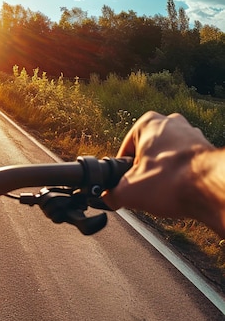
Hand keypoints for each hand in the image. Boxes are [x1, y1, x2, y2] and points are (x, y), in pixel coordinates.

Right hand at [103, 111, 224, 236]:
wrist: (212, 189)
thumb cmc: (172, 181)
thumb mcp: (127, 191)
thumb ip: (111, 193)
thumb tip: (109, 198)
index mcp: (146, 123)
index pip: (125, 151)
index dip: (124, 172)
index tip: (128, 184)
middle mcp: (171, 123)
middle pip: (148, 153)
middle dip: (146, 170)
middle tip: (147, 188)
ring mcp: (192, 134)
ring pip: (168, 157)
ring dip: (164, 173)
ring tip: (165, 191)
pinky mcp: (207, 149)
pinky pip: (187, 164)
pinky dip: (182, 176)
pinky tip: (181, 190)